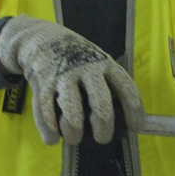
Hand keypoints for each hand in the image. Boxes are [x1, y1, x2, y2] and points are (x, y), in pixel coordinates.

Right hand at [0, 15, 142, 144]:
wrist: (39, 37)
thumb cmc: (75, 57)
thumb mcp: (97, 60)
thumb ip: (108, 84)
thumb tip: (122, 120)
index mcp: (105, 63)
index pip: (127, 89)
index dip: (134, 111)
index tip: (136, 127)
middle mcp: (86, 69)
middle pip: (101, 105)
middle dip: (103, 129)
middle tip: (101, 138)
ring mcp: (63, 76)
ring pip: (73, 114)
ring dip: (74, 133)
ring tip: (73, 138)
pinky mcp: (42, 84)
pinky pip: (46, 113)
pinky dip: (49, 131)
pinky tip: (52, 138)